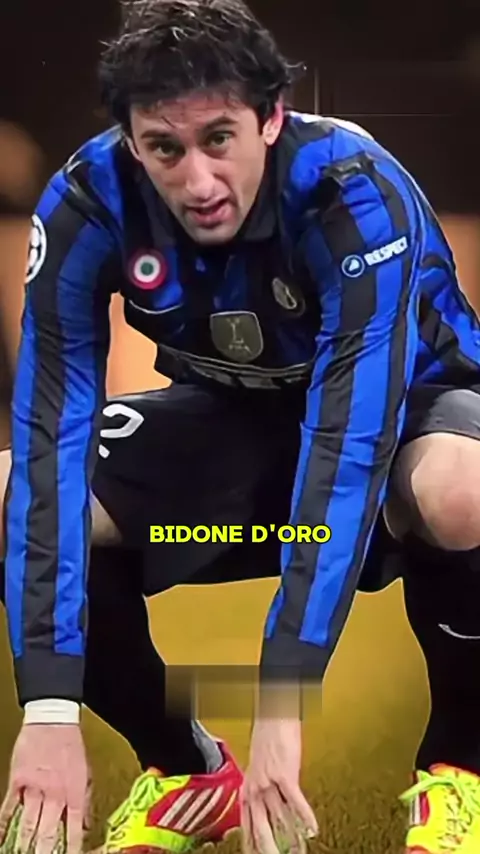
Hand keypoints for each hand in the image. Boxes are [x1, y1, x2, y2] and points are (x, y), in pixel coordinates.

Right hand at [0, 723, 89, 853]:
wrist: (53, 720)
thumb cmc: (71, 745)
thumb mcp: (85, 771)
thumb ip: (84, 800)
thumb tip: (85, 824)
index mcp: (74, 791)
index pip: (75, 828)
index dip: (73, 847)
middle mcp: (54, 793)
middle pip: (48, 832)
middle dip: (45, 851)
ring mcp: (34, 788)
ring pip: (28, 824)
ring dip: (25, 844)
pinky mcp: (17, 781)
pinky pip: (8, 808)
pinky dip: (2, 825)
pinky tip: (0, 838)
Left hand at [241, 717, 317, 853]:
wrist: (274, 716)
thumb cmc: (269, 738)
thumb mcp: (260, 768)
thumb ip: (264, 789)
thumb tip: (272, 809)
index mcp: (248, 787)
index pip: (247, 824)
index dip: (251, 843)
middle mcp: (256, 786)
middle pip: (260, 827)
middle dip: (268, 847)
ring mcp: (269, 782)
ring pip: (280, 818)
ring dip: (291, 838)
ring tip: (299, 851)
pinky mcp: (285, 774)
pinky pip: (295, 801)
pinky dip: (305, 817)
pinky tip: (312, 829)